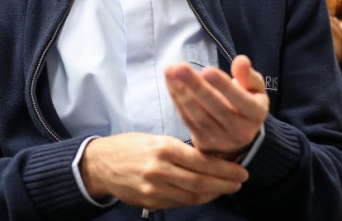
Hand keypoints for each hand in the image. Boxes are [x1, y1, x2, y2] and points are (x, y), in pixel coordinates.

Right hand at [79, 132, 247, 209]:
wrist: (101, 164)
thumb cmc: (130, 146)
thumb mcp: (156, 139)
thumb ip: (181, 150)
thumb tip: (211, 159)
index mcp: (163, 149)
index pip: (202, 162)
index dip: (225, 169)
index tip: (240, 171)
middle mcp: (159, 170)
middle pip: (201, 182)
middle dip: (225, 184)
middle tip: (239, 182)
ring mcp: (154, 189)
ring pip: (193, 196)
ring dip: (213, 194)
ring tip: (225, 188)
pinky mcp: (150, 202)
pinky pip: (180, 203)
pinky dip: (196, 199)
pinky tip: (205, 194)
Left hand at [165, 55, 268, 158]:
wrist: (239, 135)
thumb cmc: (247, 102)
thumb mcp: (255, 89)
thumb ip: (248, 75)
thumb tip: (241, 60)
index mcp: (256, 114)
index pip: (241, 101)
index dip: (223, 86)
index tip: (207, 70)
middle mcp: (240, 131)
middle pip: (216, 108)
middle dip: (196, 86)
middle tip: (180, 68)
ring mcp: (221, 139)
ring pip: (198, 115)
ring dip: (181, 92)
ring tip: (170, 72)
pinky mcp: (204, 141)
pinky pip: (188, 120)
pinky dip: (177, 100)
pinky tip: (171, 83)